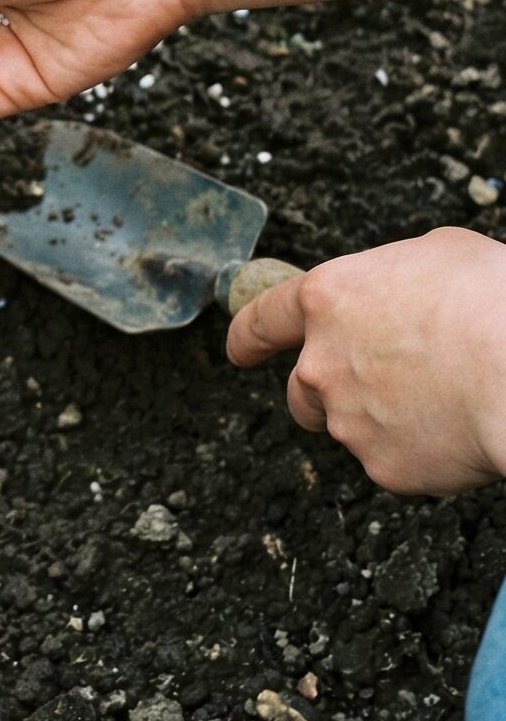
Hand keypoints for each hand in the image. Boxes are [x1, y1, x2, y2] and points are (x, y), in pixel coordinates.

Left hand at [226, 229, 505, 494]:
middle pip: (301, 389)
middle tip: (378, 389)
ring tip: (439, 405)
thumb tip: (406, 291)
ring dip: (378, 422)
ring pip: (350, 428)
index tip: (239, 350)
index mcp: (327, 300)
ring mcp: (346, 418)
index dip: (249, 336)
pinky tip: (458, 432)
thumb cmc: (490, 301)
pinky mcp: (382, 465)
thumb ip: (398, 278)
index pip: (264, 319)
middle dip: (326, 393)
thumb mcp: (438, 255)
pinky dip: (422, 454)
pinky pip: (395, 462)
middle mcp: (320, 362)